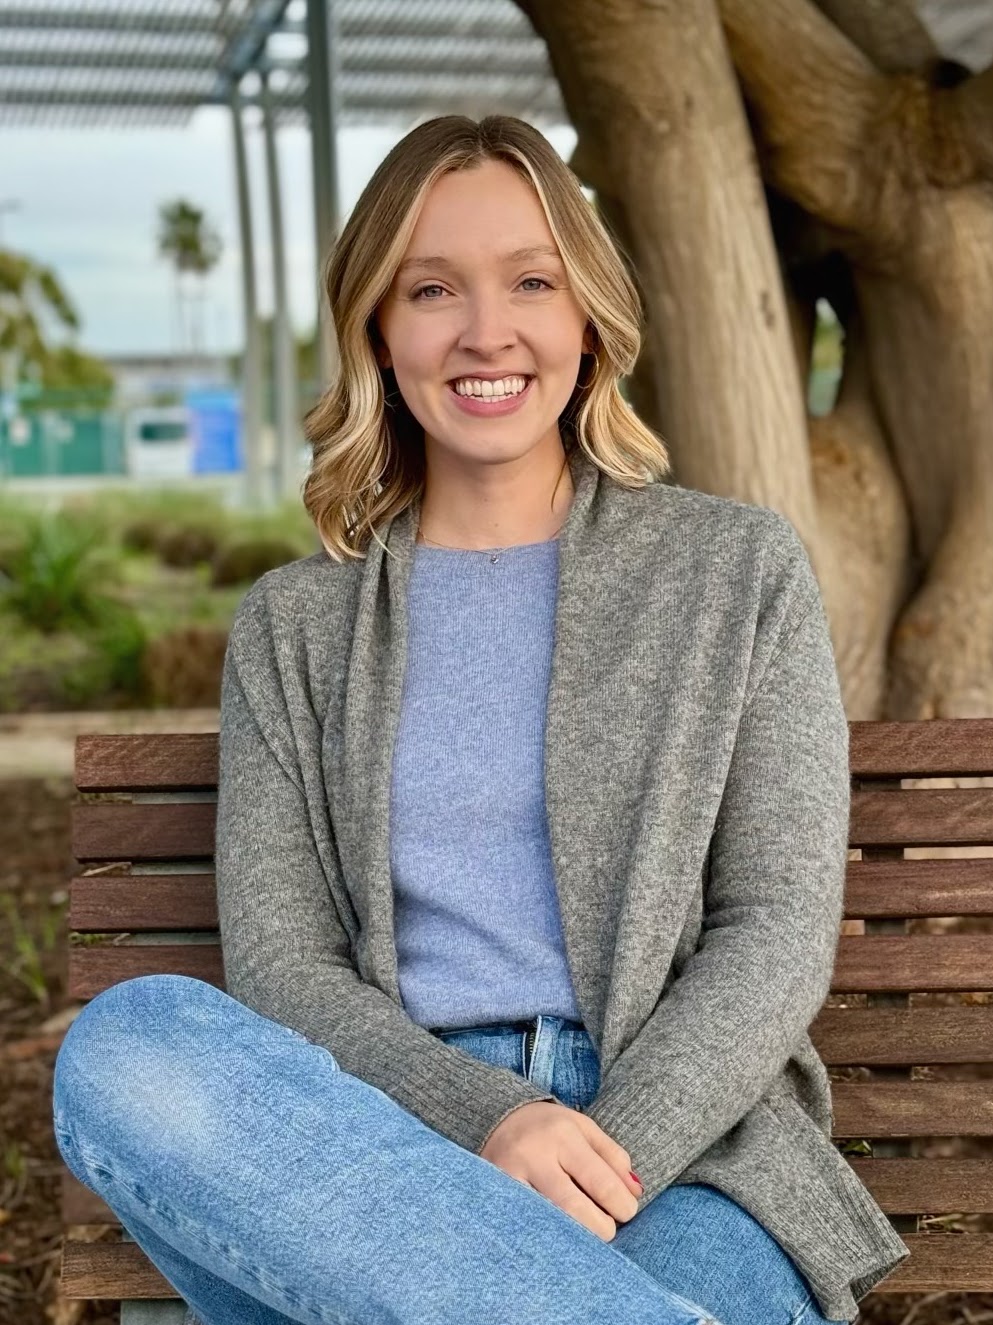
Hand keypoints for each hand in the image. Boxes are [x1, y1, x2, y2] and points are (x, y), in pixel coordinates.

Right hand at [479, 1100, 643, 1240]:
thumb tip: (635, 1192)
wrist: (496, 1117)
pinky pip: (524, 1224)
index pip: (601, 1182)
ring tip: (586, 1236)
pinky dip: (544, 1235)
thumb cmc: (550, 1127)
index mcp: (564, 1135)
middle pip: (575, 1208)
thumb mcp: (585, 1128)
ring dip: (574, 1237)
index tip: (627, 1212)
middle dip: (600, 1227)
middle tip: (607, 1228)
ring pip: (548, 1221)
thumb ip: (613, 1157)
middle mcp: (535, 1155)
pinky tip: (557, 1238)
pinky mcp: (494, 1194)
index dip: (622, 1206)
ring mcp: (510, 1177)